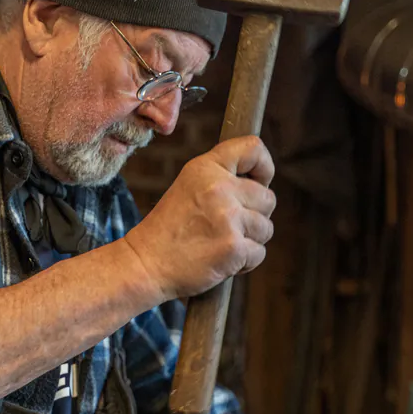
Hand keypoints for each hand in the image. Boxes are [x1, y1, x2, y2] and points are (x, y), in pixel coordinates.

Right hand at [124, 135, 275, 300]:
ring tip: (220, 244)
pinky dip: (244, 263)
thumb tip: (261, 185)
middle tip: (227, 227)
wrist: (145, 265)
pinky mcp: (234, 247)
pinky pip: (259, 253)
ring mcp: (228, 218)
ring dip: (250, 240)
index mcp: (206, 168)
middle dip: (254, 216)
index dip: (264, 167)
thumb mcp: (188, 188)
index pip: (253, 148)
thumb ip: (221, 180)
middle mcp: (219, 188)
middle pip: (267, 198)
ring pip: (265, 228)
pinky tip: (221, 261)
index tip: (259, 183)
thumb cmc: (167, 231)